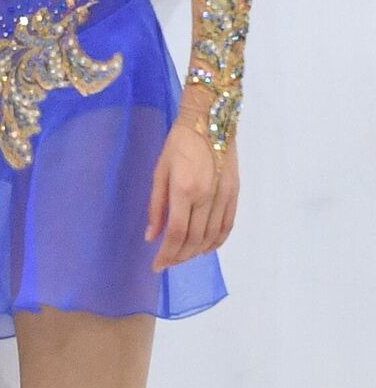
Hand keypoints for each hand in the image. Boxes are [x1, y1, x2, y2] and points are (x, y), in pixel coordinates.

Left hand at [147, 122, 238, 270]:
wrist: (209, 121)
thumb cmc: (178, 144)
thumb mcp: (160, 171)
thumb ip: (156, 206)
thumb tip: (152, 236)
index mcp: (185, 190)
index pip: (177, 233)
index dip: (167, 253)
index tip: (157, 265)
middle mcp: (207, 197)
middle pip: (195, 239)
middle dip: (180, 256)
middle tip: (167, 263)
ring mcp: (225, 197)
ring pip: (212, 236)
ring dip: (197, 252)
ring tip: (182, 257)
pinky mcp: (235, 194)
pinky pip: (227, 226)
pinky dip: (217, 242)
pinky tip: (206, 248)